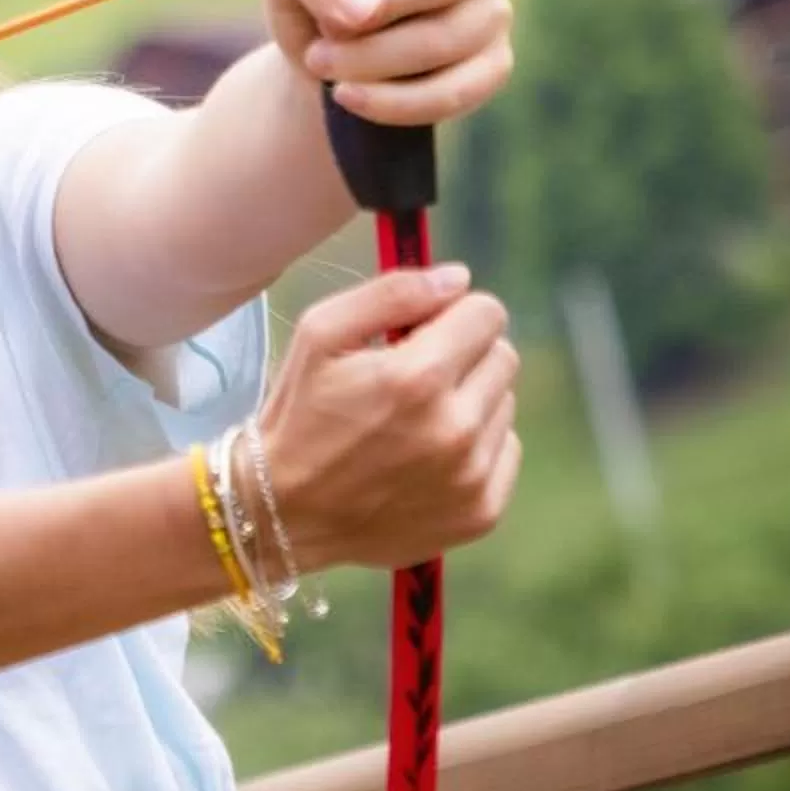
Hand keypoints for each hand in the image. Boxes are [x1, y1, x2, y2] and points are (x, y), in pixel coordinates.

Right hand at [254, 265, 520, 570]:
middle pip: (504, 357)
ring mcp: (472, 476)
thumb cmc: (299, 414)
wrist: (284, 512)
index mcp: (416, 378)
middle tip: (416, 378)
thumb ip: (392, 293)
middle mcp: (455, 428)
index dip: (454, 314)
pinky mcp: (480, 512)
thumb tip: (459, 278)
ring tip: (414, 423)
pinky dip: (476, 449)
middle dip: (465, 356)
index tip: (426, 331)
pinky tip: (428, 458)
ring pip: (504, 405)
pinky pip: (506, 452)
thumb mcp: (320, 334)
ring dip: (469, 403)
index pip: (488, 314)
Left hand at [258, 0, 511, 127]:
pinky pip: (457, 90)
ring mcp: (491, 11)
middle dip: (374, 15)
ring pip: (447, 39)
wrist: (322, 56)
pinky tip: (350, 96)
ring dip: (373, 60)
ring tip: (321, 63)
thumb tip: (364, 8)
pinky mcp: (491, 66)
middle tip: (325, 34)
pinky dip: (395, 101)